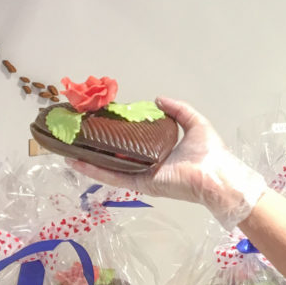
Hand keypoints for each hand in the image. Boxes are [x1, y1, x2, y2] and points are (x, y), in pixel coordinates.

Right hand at [72, 96, 266, 229]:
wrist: (217, 176)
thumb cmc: (210, 152)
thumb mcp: (196, 124)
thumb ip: (179, 110)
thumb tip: (158, 100)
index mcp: (161, 152)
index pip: (135, 141)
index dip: (119, 131)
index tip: (103, 119)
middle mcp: (148, 164)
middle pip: (119, 154)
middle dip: (99, 145)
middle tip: (79, 133)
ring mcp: (143, 176)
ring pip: (110, 166)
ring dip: (89, 158)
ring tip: (68, 148)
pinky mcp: (140, 184)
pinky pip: (114, 177)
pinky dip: (94, 170)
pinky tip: (76, 162)